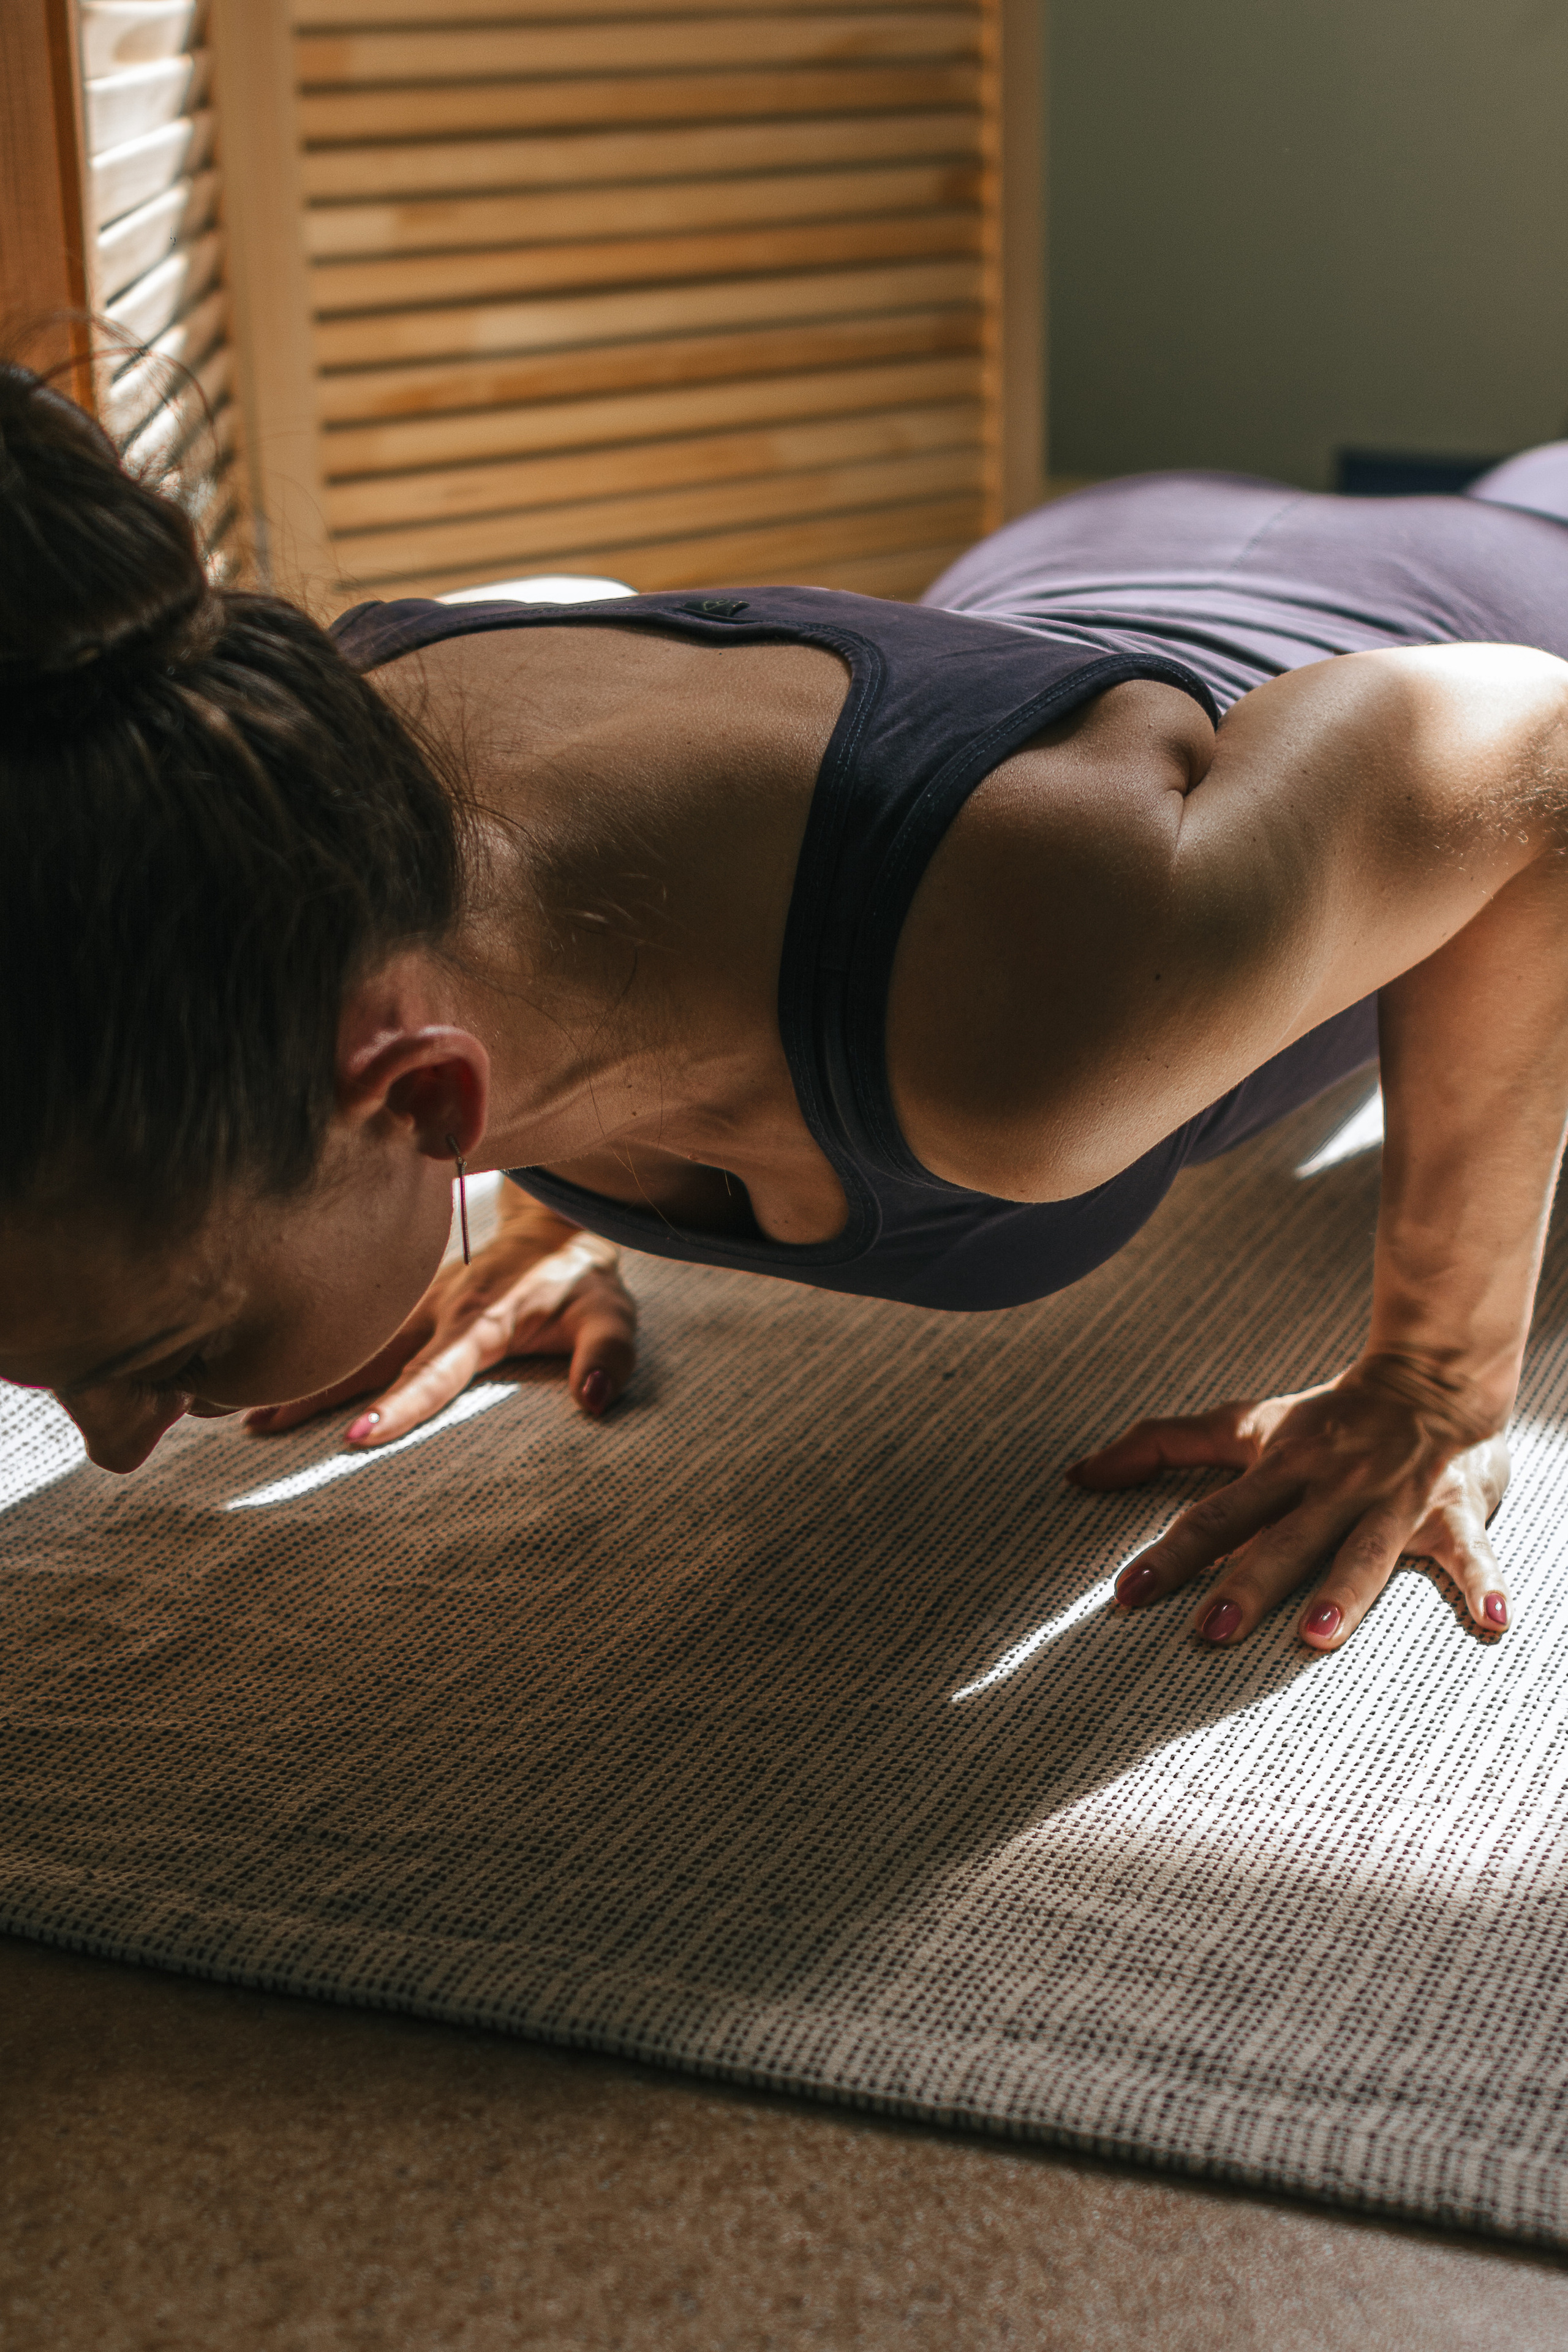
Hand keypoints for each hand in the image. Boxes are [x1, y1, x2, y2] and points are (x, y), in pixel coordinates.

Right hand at [243, 1226, 635, 1445]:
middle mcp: (434, 1309)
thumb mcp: (611, 1314)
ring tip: (241, 1413)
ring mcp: (412, 1302)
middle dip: (314, 1391)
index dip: (400, 1405)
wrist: (556, 1222)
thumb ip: (607, 1356)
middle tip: (256, 1423)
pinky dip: (315, 1357)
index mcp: (480, 1320)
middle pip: (367, 1358)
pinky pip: (356, 1334)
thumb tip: (598, 1402)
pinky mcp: (402, 1301)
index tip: (357, 1437)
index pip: (435, 1371)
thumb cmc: (581, 1278)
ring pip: (351, 1344)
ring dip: (302, 1376)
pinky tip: (272, 1382)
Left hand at [1068, 1359, 1512, 1650]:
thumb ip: (1161, 1445)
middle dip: (1247, 1583)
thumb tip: (1076, 1474)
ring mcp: (1393, 1499)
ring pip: (1365, 1548)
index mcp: (1280, 1469)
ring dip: (1344, 1591)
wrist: (1433, 1376)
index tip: (1127, 1594)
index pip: (1214, 1515)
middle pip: (1282, 1539)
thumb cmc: (1326, 1416)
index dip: (1169, 1553)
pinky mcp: (1454, 1511)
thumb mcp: (1243, 1425)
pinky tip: (1493, 1624)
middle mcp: (1331, 1486)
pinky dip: (1485, 1585)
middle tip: (1209, 1631)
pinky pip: (1472, 1552)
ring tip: (1316, 1636)